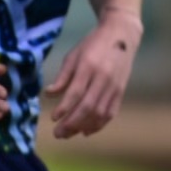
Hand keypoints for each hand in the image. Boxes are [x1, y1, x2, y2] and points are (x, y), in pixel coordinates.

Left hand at [48, 18, 139, 138]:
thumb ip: (62, 76)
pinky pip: (110, 112)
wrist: (121, 35)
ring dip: (83, 127)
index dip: (64, 108)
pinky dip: (99, 124)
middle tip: (58, 134)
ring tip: (68, 134)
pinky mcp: (121, 91)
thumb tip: (49, 94)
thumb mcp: (73, 55)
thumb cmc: (92, 45)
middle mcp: (104, 78)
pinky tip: (86, 131)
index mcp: (89, 66)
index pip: (76, 92)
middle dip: (72, 123)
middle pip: (88, 106)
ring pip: (100, 113)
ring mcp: (115, 86)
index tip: (53, 119)